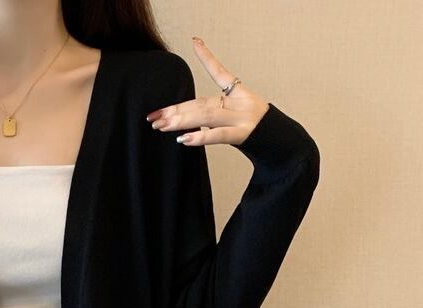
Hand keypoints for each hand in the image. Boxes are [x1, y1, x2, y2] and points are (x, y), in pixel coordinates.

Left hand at [146, 36, 269, 146]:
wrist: (277, 141)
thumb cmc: (252, 129)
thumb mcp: (235, 116)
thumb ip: (213, 115)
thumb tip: (185, 122)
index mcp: (237, 95)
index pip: (219, 72)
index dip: (208, 57)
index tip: (195, 42)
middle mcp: (236, 104)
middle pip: (201, 103)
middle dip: (175, 110)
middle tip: (153, 117)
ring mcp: (239, 119)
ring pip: (206, 116)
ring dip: (181, 120)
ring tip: (161, 125)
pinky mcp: (241, 135)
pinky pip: (218, 135)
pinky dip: (200, 137)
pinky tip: (183, 139)